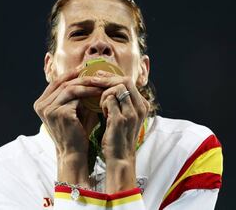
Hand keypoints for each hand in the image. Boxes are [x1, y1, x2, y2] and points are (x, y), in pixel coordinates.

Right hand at [33, 69, 102, 185]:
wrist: (75, 153)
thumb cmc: (77, 132)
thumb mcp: (74, 110)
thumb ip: (76, 94)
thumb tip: (87, 74)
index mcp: (41, 103)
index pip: (56, 82)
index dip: (71, 74)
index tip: (85, 68)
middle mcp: (41, 105)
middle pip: (63, 83)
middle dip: (82, 77)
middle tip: (97, 74)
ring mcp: (48, 109)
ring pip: (70, 88)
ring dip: (87, 84)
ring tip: (101, 83)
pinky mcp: (58, 112)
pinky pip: (76, 96)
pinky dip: (89, 93)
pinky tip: (100, 93)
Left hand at [91, 70, 149, 192]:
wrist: (120, 159)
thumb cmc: (118, 137)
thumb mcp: (124, 117)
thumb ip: (121, 101)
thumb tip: (107, 83)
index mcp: (142, 105)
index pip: (128, 81)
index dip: (112, 76)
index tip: (98, 75)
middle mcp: (140, 107)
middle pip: (125, 80)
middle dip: (107, 78)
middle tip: (93, 80)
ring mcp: (132, 113)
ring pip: (117, 87)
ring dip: (104, 93)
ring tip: (100, 104)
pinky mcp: (121, 119)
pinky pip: (109, 99)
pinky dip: (102, 102)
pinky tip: (102, 112)